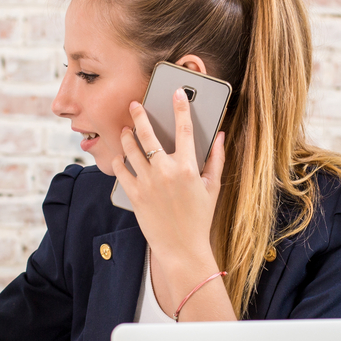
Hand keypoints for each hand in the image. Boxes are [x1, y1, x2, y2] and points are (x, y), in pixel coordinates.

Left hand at [111, 88, 225, 267]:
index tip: (177, 92)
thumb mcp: (213, 187)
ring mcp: (147, 183)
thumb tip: (220, 136)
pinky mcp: (134, 194)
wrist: (182, 247)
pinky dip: (120, 160)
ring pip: (131, 149)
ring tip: (125, 130)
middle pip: (148, 134)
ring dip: (126, 136)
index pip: (184, 129)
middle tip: (134, 105)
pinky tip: (121, 155)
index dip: (181, 107)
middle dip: (139, 115)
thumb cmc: (199, 218)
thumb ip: (216, 159)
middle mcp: (165, 172)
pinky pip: (121, 170)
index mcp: (188, 167)